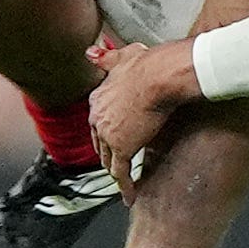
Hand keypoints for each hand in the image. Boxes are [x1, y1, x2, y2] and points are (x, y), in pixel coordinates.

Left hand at [90, 40, 201, 198]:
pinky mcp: (122, 148)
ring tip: (124, 180)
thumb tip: (89, 52)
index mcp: (97, 98)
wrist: (159, 75)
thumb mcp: (123, 56)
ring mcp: (107, 134)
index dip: (106, 130)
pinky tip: (130, 195)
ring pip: (108, 158)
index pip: (98, 120)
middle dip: (107, 152)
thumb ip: (105, 58)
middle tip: (116, 163)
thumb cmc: (147, 64)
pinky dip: (125, 186)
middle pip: (99, 142)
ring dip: (116, 170)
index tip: (112, 137)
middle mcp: (97, 117)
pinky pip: (121, 172)